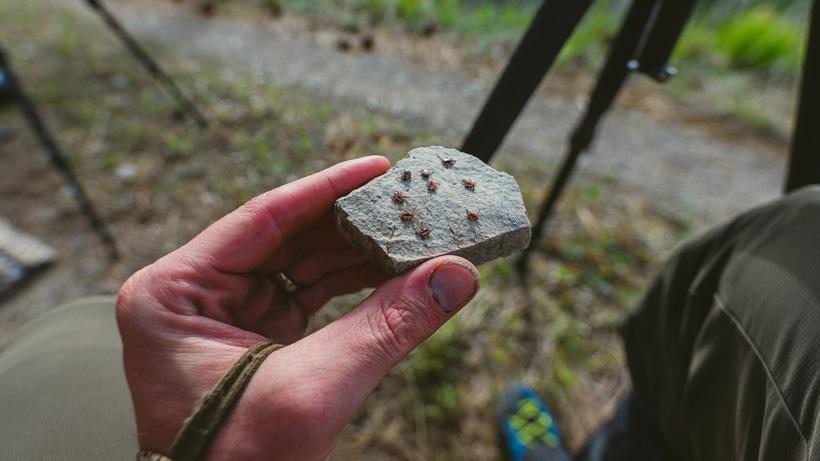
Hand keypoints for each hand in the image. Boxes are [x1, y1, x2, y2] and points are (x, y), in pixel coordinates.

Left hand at [116, 156, 479, 459]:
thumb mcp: (314, 390)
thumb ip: (386, 326)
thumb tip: (454, 275)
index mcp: (173, 293)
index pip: (262, 219)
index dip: (327, 189)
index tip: (377, 168)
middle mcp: (192, 295)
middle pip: (286, 237)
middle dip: (351, 222)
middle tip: (406, 202)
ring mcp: (223, 314)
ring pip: (301, 263)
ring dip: (357, 252)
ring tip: (410, 236)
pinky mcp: (254, 335)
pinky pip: (308, 294)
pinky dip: (351, 284)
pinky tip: (390, 270)